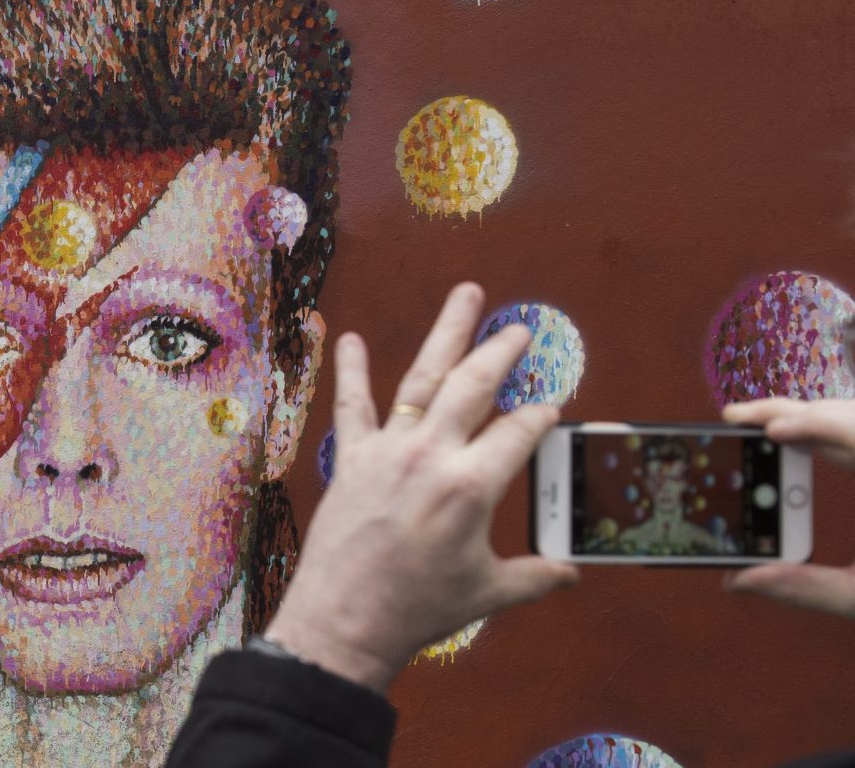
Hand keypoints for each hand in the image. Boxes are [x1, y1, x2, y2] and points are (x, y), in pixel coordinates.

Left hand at [264, 283, 577, 692]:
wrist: (346, 620)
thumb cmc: (419, 608)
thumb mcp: (488, 592)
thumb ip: (535, 575)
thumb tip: (570, 572)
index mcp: (472, 486)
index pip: (519, 432)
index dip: (540, 417)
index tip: (551, 404)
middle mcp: (430, 456)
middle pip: (474, 387)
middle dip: (502, 352)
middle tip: (521, 327)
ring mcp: (387, 451)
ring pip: (420, 379)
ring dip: (445, 334)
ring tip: (465, 296)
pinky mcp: (351, 460)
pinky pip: (352, 408)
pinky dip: (351, 372)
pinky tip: (350, 339)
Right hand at [721, 397, 854, 617]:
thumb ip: (809, 587)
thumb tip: (744, 580)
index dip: (812, 422)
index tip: (769, 431)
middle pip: (851, 415)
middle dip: (793, 412)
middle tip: (737, 420)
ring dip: (810, 419)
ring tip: (762, 430)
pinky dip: (833, 434)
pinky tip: (804, 446)